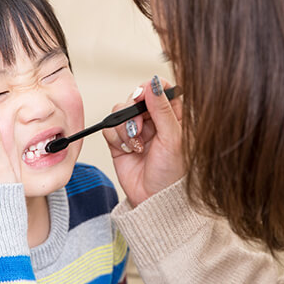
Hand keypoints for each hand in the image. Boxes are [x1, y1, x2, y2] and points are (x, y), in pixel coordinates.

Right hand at [103, 76, 184, 206]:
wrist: (153, 199)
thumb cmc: (172, 174)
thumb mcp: (172, 138)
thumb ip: (162, 109)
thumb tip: (153, 83)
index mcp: (173, 115)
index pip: (161, 88)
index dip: (150, 88)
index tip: (144, 97)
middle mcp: (154, 119)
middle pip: (136, 96)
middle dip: (134, 112)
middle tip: (139, 128)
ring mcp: (136, 129)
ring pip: (120, 111)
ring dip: (124, 128)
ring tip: (135, 145)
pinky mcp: (120, 140)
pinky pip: (109, 127)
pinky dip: (116, 138)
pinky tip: (128, 150)